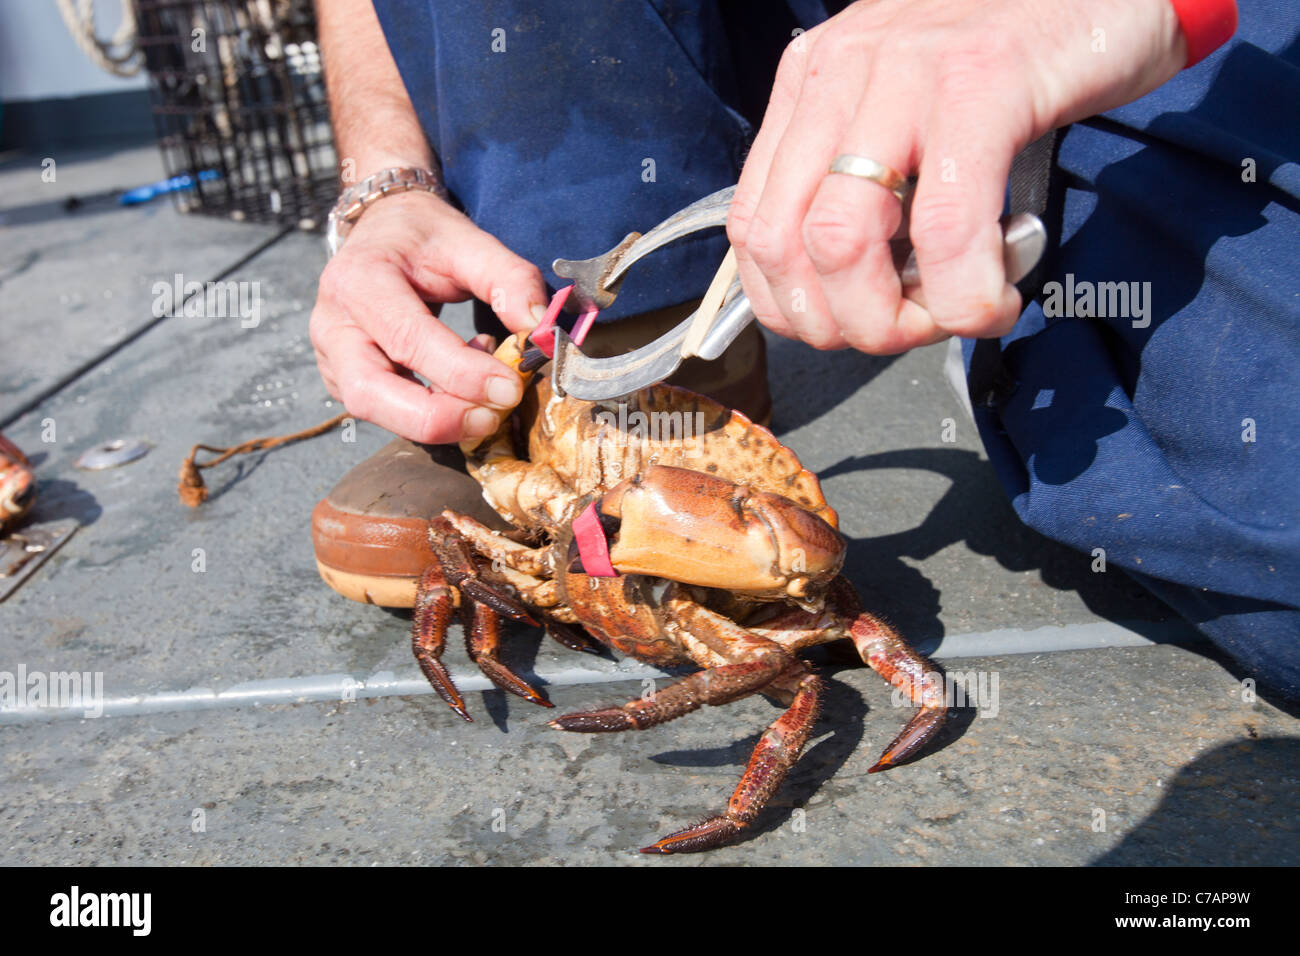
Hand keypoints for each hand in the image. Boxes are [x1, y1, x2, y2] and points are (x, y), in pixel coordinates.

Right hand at [310, 188, 547, 442]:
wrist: (382, 231)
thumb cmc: (421, 237)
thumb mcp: (469, 240)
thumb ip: (509, 279)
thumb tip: (540, 328)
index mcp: (359, 280)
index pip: (408, 339)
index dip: (460, 373)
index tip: (509, 388)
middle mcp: (333, 325)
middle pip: (369, 393)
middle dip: (435, 418)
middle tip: (491, 419)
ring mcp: (331, 358)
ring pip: (372, 412)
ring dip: (434, 421)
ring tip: (483, 403)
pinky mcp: (344, 380)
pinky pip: (385, 412)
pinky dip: (430, 411)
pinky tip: (461, 389)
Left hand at [728, 0, 1185, 352]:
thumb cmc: (1020, 55)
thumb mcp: (913, 107)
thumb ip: (871, 179)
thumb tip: (852, 292)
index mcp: (813, 81)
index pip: (752, 225)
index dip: (790, 307)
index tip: (849, 326)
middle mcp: (843, 70)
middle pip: (786, 243)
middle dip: (837, 324)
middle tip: (904, 332)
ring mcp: (906, 71)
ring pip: (843, 238)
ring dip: (890, 317)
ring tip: (950, 316)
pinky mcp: (983, 83)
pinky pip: (945, 226)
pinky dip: (964, 294)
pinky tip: (995, 302)